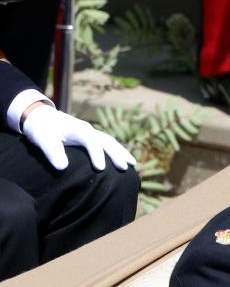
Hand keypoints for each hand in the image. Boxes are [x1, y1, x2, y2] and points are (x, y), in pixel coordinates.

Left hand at [21, 103, 136, 170]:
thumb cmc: (41, 130)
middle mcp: (88, 130)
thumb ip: (52, 153)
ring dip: (122, 153)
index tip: (101, 169)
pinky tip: (123, 160)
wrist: (40, 117)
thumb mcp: (43, 140)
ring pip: (111, 142)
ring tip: (133, 165)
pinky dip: (117, 151)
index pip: (92, 142)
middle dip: (117, 154)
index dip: (97, 155)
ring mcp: (91, 132)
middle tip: (126, 168)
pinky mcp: (91, 137)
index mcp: (78, 129)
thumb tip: (63, 168)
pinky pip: (108, 144)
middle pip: (107, 141)